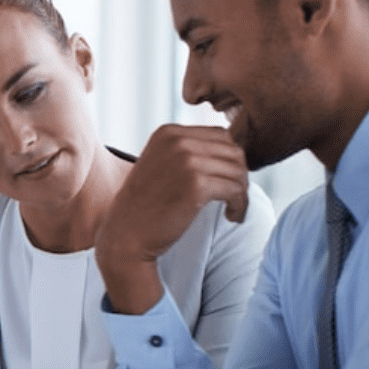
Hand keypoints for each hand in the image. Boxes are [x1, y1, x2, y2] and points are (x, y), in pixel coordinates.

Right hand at [97, 124, 248, 313]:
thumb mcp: (162, 164)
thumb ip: (188, 152)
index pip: (220, 135)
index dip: (229, 159)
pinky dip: (240, 204)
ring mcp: (186, 161)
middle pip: (232, 150)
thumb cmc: (147, 205)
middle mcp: (177, 140)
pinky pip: (235, 189)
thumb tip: (233, 151)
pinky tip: (232, 216)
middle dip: (239, 174)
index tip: (227, 181)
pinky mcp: (196, 184)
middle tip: (235, 197)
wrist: (127, 235)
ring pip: (238, 169)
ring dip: (242, 191)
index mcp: (168, 132)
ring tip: (234, 208)